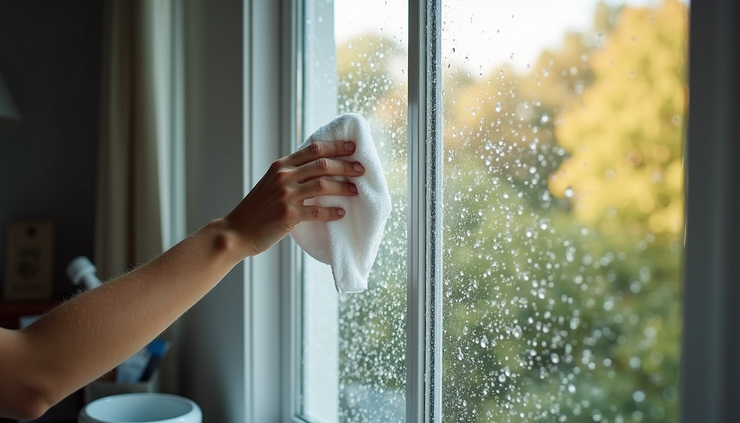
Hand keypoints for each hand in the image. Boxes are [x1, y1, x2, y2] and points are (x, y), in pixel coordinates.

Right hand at [224, 140, 364, 256]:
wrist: (237, 231)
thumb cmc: (258, 208)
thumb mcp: (272, 183)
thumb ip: (292, 173)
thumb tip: (320, 167)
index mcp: (281, 166)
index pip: (313, 149)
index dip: (336, 147)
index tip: (353, 148)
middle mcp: (284, 177)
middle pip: (322, 165)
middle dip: (346, 166)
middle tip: (361, 169)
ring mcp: (286, 196)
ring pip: (323, 185)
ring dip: (343, 187)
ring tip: (356, 190)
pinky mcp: (288, 216)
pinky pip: (317, 211)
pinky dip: (332, 212)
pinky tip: (341, 213)